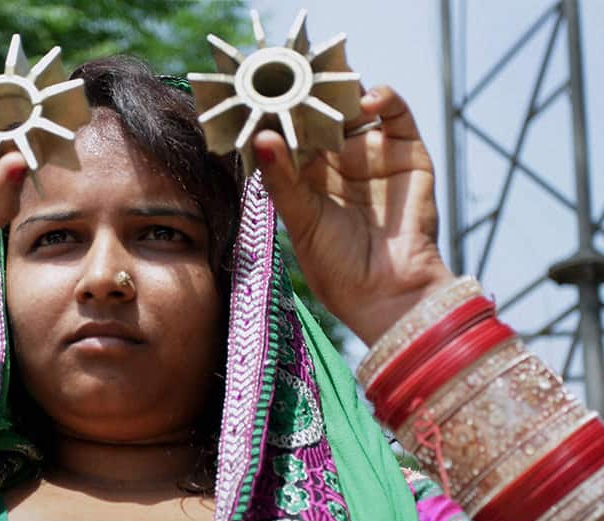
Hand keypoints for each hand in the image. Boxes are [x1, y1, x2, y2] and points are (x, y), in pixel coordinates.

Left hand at [254, 85, 454, 344]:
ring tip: (328, 84)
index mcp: (307, 178)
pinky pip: (396, 115)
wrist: (388, 295)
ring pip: (356, 108)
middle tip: (296, 77)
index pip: (291, 134)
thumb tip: (262, 138)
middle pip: (323, 114)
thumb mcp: (301, 220)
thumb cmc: (337, 268)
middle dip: (309, 96)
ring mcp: (373, 155)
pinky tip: (367, 100)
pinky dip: (384, 99)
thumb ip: (283, 179)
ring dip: (343, 92)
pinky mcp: (407, 153)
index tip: (263, 94)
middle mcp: (339, 163)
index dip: (279, 115)